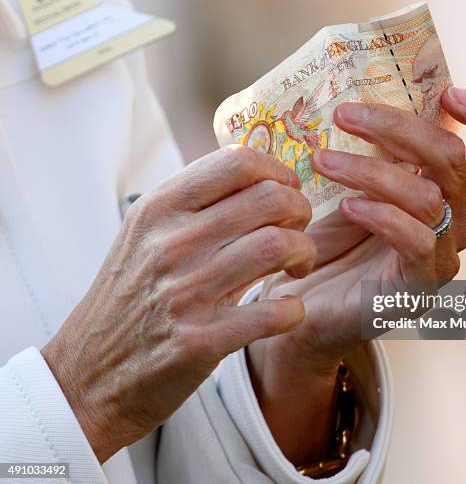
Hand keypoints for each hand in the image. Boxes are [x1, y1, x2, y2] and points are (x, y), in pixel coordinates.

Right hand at [41, 145, 315, 462]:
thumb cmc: (129, 297)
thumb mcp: (146, 236)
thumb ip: (195, 205)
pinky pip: (274, 312)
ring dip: (304, 254)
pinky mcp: (200, 341)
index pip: (238, 162)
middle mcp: (171, 243)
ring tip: (298, 266)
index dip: (277, 171)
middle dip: (300, 211)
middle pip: (269, 199)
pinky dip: (293, 309)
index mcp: (159, 209)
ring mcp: (185, 293)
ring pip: (278, 246)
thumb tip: (258, 177)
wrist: (89, 374)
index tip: (286, 190)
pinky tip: (286, 310)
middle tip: (298, 229)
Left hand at [248, 88, 465, 463]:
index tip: (450, 95)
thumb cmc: (335, 240)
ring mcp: (443, 252)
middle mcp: (457, 218)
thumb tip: (373, 102)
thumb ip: (382, 153)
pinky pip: (416, 240)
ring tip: (322, 161)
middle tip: (343, 115)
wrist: (311, 299)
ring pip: (428, 196)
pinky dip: (381, 215)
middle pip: (452, 158)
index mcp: (449, 189)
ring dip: (370, 171)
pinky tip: (347, 207)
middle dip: (396, 127)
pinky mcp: (421, 284)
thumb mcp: (358, 185)